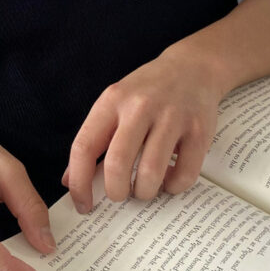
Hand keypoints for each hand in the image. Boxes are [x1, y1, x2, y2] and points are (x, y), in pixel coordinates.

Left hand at [63, 41, 222, 214]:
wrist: (192, 67)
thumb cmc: (148, 91)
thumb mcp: (115, 102)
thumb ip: (94, 138)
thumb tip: (71, 181)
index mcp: (113, 100)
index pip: (84, 147)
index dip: (79, 183)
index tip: (82, 204)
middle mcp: (140, 107)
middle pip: (117, 164)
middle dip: (115, 192)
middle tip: (119, 194)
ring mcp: (171, 118)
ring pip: (150, 174)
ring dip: (144, 192)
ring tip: (144, 187)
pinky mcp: (198, 131)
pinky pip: (183, 175)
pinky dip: (173, 187)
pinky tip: (170, 177)